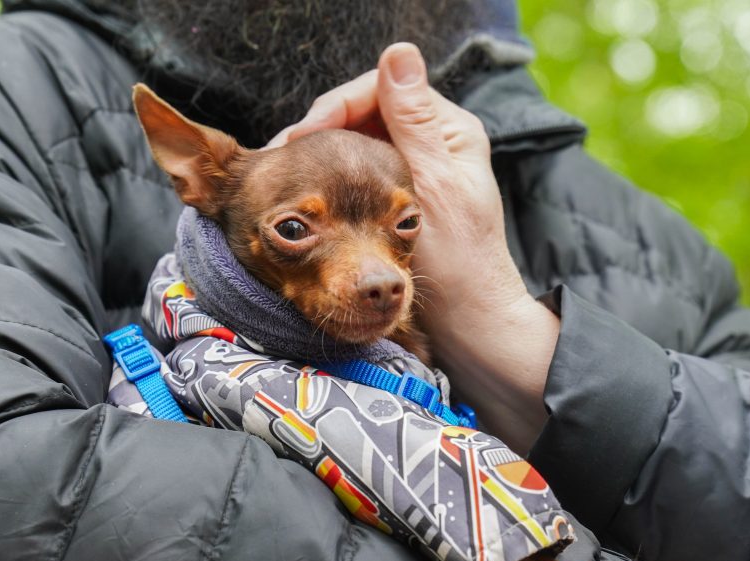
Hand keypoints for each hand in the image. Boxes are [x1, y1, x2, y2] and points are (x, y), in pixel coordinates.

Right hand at [269, 43, 559, 451]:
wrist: (469, 318)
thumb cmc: (459, 261)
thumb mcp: (434, 185)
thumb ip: (414, 122)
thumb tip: (399, 53)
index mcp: (449, 129)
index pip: (380, 91)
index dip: (334, 107)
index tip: (299, 138)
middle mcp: (434, 141)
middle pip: (366, 113)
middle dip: (321, 130)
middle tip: (280, 158)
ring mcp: (417, 169)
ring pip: (358, 142)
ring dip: (322, 154)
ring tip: (286, 174)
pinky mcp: (401, 197)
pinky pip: (360, 171)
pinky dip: (333, 178)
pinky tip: (310, 194)